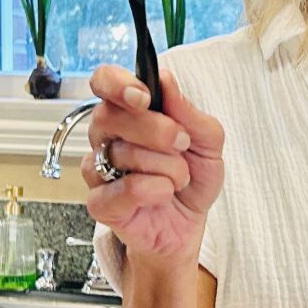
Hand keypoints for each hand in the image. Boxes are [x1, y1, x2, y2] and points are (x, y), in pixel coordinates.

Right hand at [82, 64, 224, 269]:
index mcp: (128, 112)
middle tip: (182, 144)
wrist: (189, 225)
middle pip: (110, 115)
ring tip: (178, 178)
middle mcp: (107, 137)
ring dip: (166, 166)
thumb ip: (190, 113)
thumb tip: (166, 82)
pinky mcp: (100, 203)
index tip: (144, 97)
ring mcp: (99, 170)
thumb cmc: (192, 179)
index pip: (104, 82)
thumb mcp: (208, 143)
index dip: (117, 84)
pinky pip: (124, 188)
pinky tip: (164, 194)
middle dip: (156, 130)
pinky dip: (155, 190)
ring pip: (122, 153)